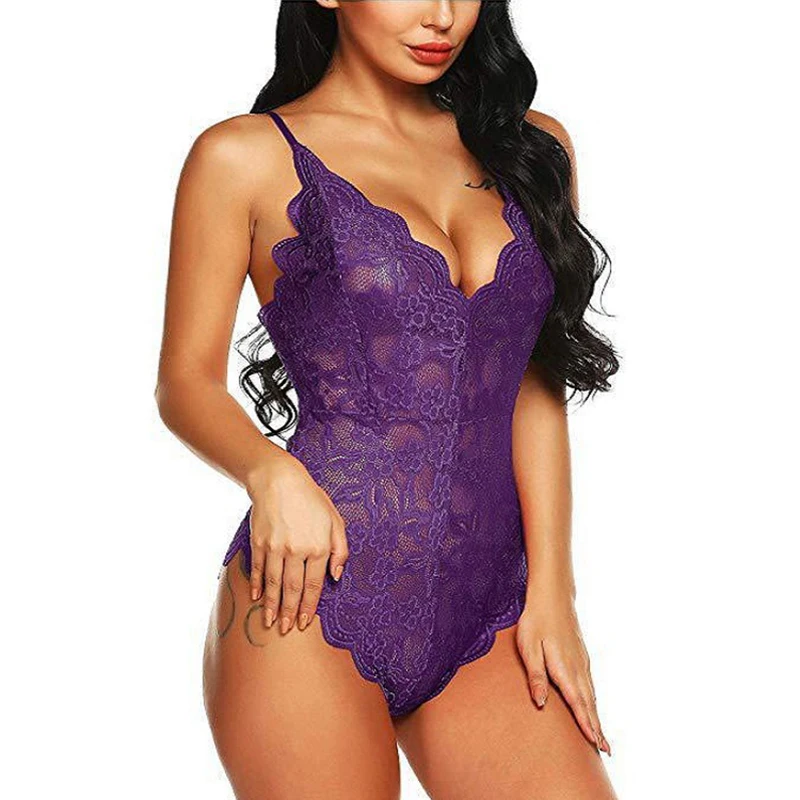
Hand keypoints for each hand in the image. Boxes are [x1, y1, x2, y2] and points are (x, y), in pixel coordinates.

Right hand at [247, 456, 348, 633]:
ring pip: (274, 585)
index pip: (314, 586)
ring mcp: (275, 548)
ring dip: (272, 607)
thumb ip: (340, 549)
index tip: (306, 623)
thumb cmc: (311, 499)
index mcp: (318, 547)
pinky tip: (257, 599)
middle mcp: (297, 550)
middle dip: (290, 613)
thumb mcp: (335, 520)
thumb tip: (336, 576)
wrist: (279, 480)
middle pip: (293, 590)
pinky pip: (258, 570)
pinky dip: (257, 586)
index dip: (309, 607)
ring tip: (270, 623)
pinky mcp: (259, 543)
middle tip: (287, 631)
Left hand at [516, 591, 610, 754]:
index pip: (578, 703)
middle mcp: (577, 668)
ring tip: (601, 737)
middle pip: (589, 704)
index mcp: (564, 669)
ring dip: (597, 716)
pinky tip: (592, 707)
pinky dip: (593, 701)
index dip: (586, 725)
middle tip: (606, 751)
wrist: (552, 597)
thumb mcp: (529, 648)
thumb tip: (541, 704)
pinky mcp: (581, 656)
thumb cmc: (536, 621)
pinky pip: (589, 685)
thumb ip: (536, 676)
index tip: (596, 745)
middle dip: (597, 728)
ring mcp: (582, 662)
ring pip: (591, 695)